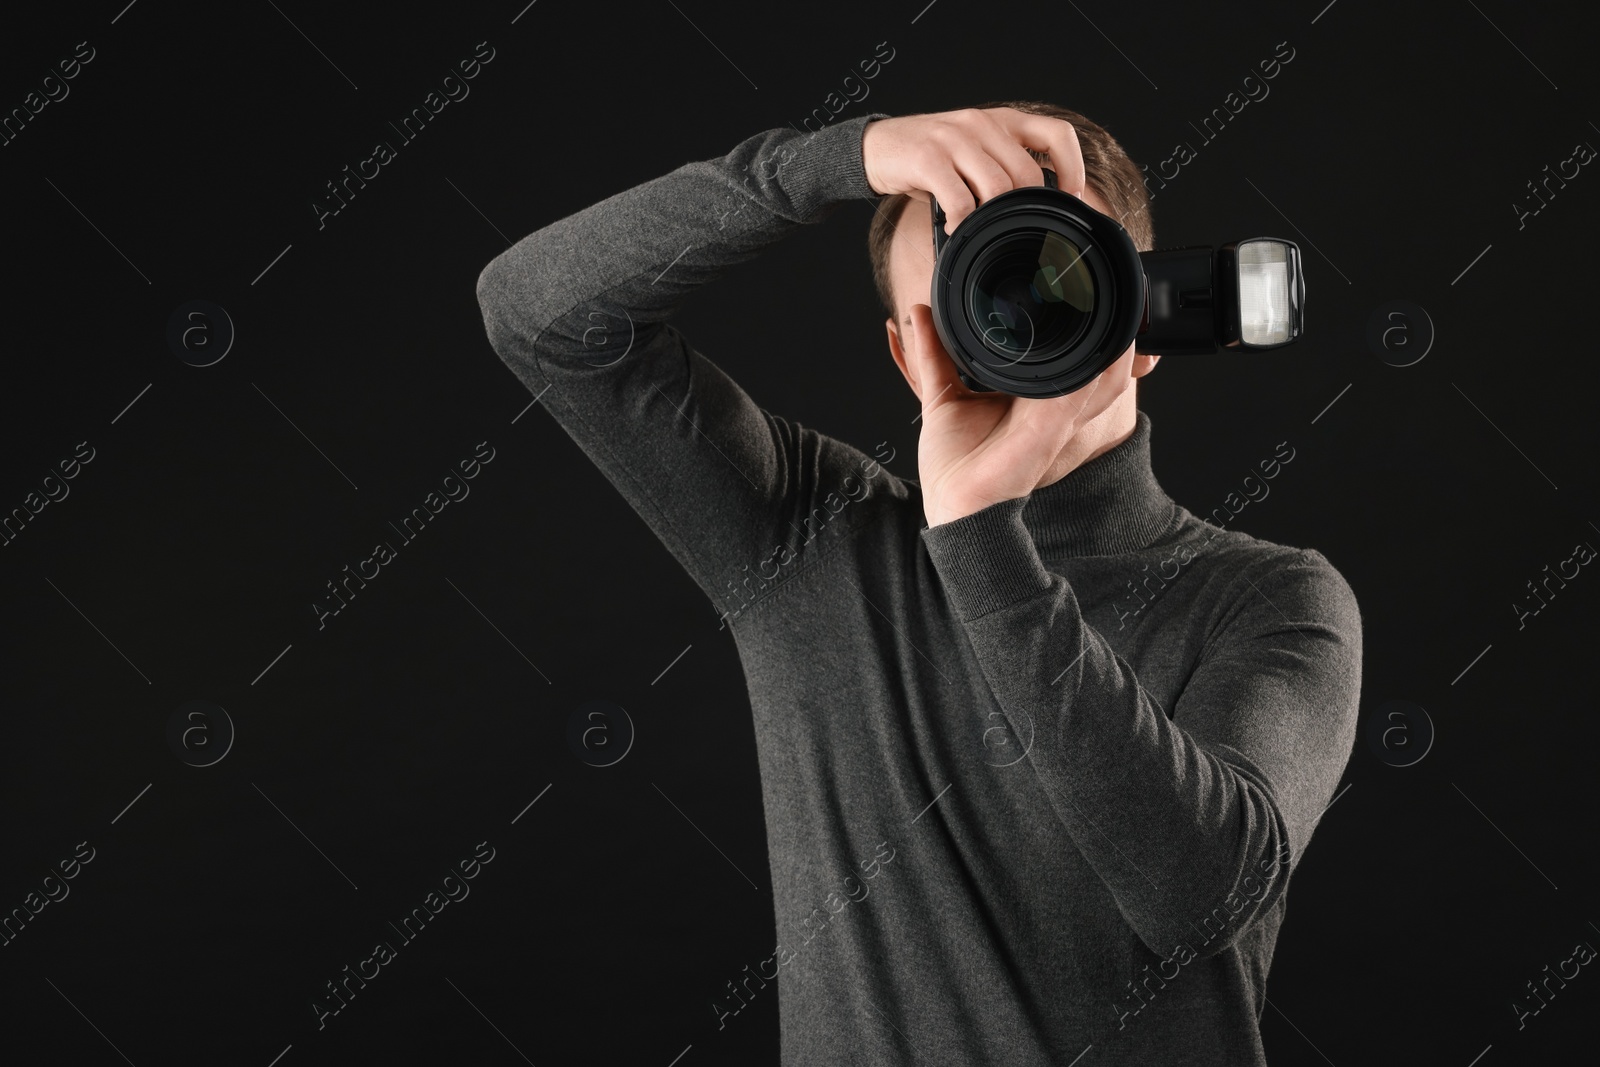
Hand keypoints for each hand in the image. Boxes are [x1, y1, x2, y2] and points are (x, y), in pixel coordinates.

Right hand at [861, 107, 1086, 230]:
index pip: (1057, 134)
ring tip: (976, 229)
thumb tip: (1035, 207)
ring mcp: (955, 139)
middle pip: (1027, 173)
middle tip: (1009, 227)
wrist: (876, 146)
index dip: (1072, 168)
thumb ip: (1002, 166)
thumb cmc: (929, 157)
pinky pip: (960, 199)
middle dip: (1023, 209)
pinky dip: (961, 223)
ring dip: (991, 219)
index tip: (1070, 197)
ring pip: (997, 187)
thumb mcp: (973, 151)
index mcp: (1001, 120)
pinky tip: (953, 228)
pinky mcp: (929, 158)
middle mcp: (982, 123)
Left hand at [901, 303, 1135, 527]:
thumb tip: (918, 312)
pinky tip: (1108, 350)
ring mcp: (1056, 419)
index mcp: (1034, 396)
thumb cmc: (955, 464)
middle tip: (1114, 290)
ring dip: (1116, 347)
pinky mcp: (1049, 432)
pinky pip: (1081, 397)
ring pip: (1105, 379)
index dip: (1084, 327)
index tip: (1081, 287)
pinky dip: (1095, 374)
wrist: (954, 504)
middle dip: (1118, 333)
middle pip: (1102, 365)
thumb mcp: (942, 394)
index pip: (1071, 357)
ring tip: (1121, 311)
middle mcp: (1053, 405)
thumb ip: (934, 354)